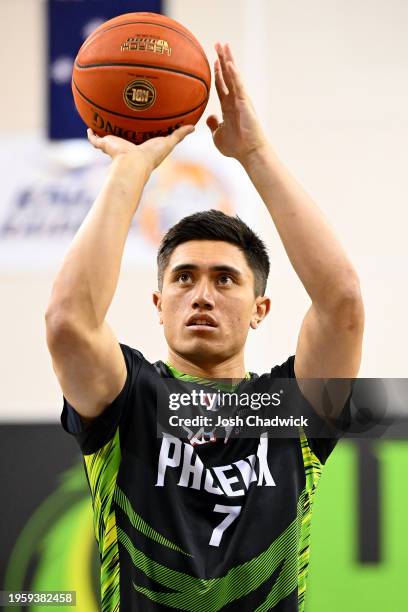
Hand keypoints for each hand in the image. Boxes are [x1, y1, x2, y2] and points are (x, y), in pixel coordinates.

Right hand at [87, 124, 194, 173]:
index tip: (141, 127)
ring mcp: (115, 147)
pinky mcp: (105, 145)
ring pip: (108, 139)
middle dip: (121, 133)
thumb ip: (179, 134)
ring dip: (105, 133)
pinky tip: (88, 128)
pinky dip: (91, 135)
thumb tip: (194, 126)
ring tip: (101, 123)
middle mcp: (127, 148)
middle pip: (123, 139)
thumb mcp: (168, 142)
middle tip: (120, 122)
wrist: (133, 163)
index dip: (141, 134)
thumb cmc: (151, 156)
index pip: (140, 140)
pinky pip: (95, 140)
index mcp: (140, 148)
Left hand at [207, 43, 267, 164]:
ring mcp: (240, 99)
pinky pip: (238, 85)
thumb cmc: (236, 147)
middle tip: (218, 43)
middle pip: (227, 74)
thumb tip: (208, 116)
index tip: (214, 59)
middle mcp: (235, 100)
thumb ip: (213, 124)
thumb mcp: (218, 135)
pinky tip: (228, 62)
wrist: (248, 152)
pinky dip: (233, 74)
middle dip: (222, 58)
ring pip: (233, 75)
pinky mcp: (245, 102)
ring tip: (222, 45)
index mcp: (228, 106)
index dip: (217, 72)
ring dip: (227, 59)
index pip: (221, 84)